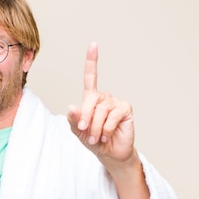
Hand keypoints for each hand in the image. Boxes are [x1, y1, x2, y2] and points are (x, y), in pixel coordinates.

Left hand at [67, 42, 135, 164]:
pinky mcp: (126, 109)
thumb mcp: (78, 131)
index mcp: (92, 99)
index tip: (93, 44)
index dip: (92, 60)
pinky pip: (113, 116)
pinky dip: (106, 128)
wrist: (110, 154)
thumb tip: (72, 106)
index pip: (91, 77)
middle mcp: (104, 97)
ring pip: (101, 111)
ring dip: (95, 128)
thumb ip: (74, 119)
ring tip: (95, 139)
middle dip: (85, 117)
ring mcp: (116, 102)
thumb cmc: (94, 141)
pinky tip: (106, 136)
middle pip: (91, 100)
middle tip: (84, 131)